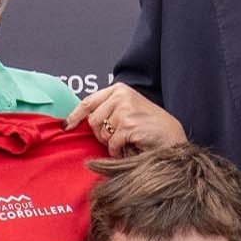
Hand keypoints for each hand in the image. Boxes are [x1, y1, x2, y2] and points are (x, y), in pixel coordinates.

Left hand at [64, 84, 184, 155]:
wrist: (173, 139)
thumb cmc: (151, 127)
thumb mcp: (129, 110)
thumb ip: (109, 110)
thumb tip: (83, 120)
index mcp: (119, 89)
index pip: (89, 101)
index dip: (75, 115)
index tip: (67, 126)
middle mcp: (121, 96)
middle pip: (93, 121)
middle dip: (102, 134)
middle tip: (119, 138)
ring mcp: (124, 109)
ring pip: (102, 134)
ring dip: (112, 143)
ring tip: (128, 140)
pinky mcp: (128, 124)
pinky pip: (112, 144)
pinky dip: (119, 151)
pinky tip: (131, 147)